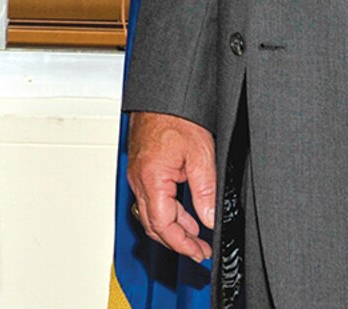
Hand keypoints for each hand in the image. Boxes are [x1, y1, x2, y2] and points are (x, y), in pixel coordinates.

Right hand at [127, 110, 216, 263]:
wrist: (163, 95)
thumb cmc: (176, 116)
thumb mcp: (200, 156)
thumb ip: (205, 192)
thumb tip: (209, 219)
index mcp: (151, 178)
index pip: (163, 225)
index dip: (182, 244)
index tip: (199, 252)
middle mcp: (139, 179)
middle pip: (154, 224)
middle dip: (177, 242)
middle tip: (199, 251)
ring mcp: (138, 173)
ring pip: (151, 213)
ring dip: (173, 228)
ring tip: (195, 236)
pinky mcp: (142, 168)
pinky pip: (151, 198)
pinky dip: (167, 211)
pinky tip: (184, 214)